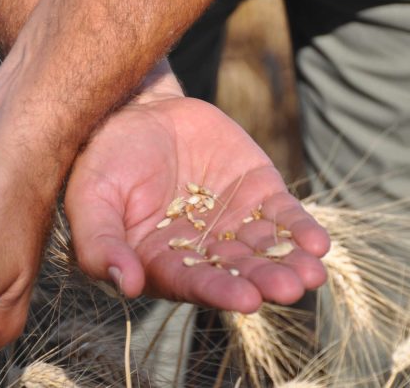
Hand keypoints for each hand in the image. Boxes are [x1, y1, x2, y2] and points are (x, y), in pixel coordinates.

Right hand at [65, 74, 328, 311]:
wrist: (139, 109)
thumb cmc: (106, 158)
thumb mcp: (91, 199)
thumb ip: (101, 244)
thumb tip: (127, 285)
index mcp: (162, 262)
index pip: (194, 283)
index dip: (220, 291)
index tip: (247, 300)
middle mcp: (203, 251)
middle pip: (239, 271)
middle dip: (265, 280)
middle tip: (290, 288)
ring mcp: (234, 223)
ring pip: (267, 250)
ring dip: (291, 263)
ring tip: (312, 273)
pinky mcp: (259, 194)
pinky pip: (284, 216)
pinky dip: (301, 229)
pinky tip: (318, 243)